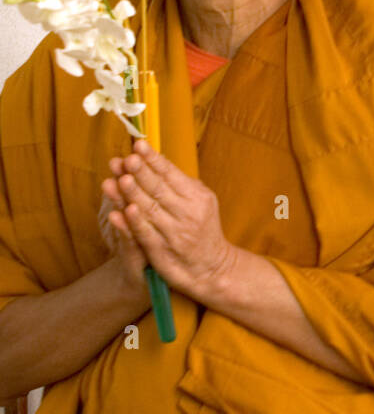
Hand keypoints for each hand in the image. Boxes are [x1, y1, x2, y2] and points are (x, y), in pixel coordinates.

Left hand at [105, 140, 236, 304]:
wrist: (211, 268)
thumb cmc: (203, 228)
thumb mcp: (201, 201)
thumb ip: (181, 182)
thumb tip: (157, 159)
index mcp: (197, 197)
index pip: (172, 174)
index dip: (154, 159)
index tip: (139, 145)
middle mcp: (187, 213)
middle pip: (159, 190)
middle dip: (142, 173)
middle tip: (128, 158)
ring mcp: (174, 233)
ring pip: (150, 210)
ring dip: (134, 194)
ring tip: (121, 179)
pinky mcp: (162, 251)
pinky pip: (146, 234)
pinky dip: (135, 223)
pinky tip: (125, 211)